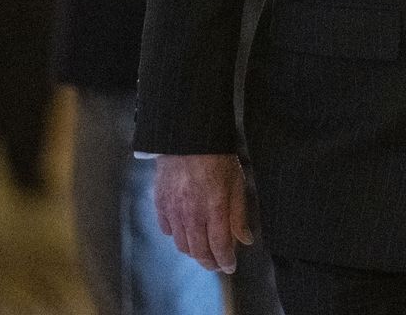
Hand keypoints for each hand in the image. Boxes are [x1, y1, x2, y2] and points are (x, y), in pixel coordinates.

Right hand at [154, 153, 249, 271]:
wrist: (187, 139)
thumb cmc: (217, 158)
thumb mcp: (237, 183)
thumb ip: (239, 214)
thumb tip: (245, 240)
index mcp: (214, 210)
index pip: (220, 246)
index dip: (226, 261)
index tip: (230, 267)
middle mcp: (192, 215)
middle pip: (199, 251)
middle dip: (210, 262)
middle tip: (217, 265)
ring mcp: (173, 211)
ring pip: (181, 244)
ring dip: (193, 252)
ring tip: (203, 251)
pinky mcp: (160, 204)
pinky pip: (166, 230)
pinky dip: (176, 236)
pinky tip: (184, 233)